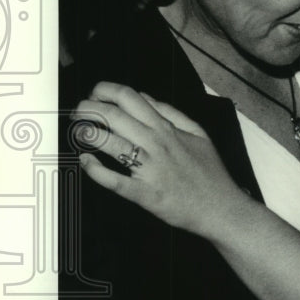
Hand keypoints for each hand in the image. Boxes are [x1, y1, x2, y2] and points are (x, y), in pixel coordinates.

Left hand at [73, 81, 235, 238]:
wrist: (221, 208)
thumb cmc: (210, 174)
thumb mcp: (198, 133)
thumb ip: (171, 113)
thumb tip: (145, 97)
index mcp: (166, 128)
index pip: (129, 98)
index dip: (105, 91)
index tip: (95, 94)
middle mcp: (156, 144)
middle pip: (113, 116)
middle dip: (87, 109)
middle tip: (78, 113)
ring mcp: (150, 169)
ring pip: (110, 143)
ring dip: (86, 134)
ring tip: (78, 133)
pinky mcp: (145, 194)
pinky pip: (114, 180)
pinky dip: (95, 170)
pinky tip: (86, 162)